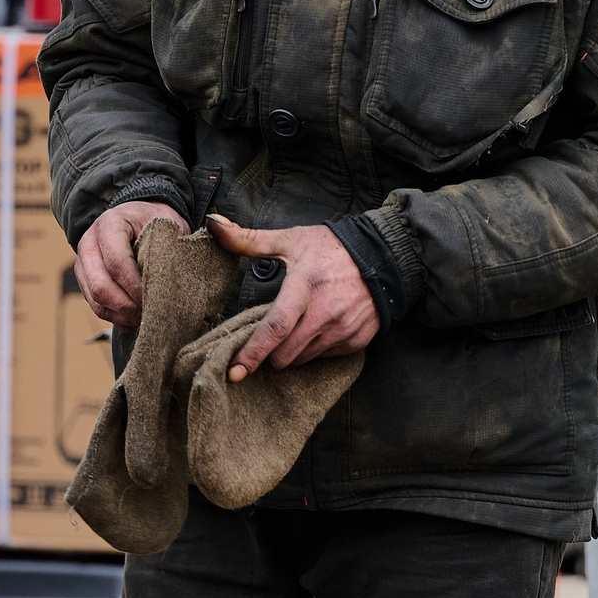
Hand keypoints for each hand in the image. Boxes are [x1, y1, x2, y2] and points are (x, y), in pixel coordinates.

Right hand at [74, 200, 187, 328]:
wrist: (139, 217)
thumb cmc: (156, 222)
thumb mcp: (166, 226)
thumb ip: (167, 248)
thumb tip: (169, 284)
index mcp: (110, 224)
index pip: (117, 262)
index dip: (136, 286)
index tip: (156, 299)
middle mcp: (90, 243)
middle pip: (100, 286)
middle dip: (127, 306)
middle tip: (150, 315)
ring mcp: (83, 263)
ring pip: (96, 300)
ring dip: (122, 316)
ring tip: (145, 320)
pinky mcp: (85, 280)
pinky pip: (96, 307)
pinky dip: (117, 318)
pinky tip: (136, 320)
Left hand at [208, 216, 378, 380]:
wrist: (383, 256)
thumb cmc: (331, 248)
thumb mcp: (290, 241)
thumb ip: (248, 239)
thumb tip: (214, 225)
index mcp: (305, 287)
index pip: (275, 327)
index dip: (253, 353)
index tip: (235, 371)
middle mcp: (326, 312)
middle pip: (285, 355)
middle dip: (270, 353)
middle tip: (270, 336)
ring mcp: (343, 330)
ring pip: (303, 359)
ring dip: (293, 351)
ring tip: (296, 328)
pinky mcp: (356, 341)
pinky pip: (324, 357)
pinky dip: (314, 348)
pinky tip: (318, 327)